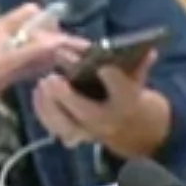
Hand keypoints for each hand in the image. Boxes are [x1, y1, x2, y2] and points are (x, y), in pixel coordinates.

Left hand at [0, 3, 86, 116]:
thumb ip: (27, 52)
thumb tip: (56, 40)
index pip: (30, 14)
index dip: (51, 23)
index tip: (70, 41)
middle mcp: (0, 38)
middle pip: (34, 30)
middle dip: (55, 39)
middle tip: (76, 56)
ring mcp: (0, 55)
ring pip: (32, 47)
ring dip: (50, 53)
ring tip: (72, 64)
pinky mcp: (1, 72)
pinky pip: (25, 63)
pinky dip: (39, 65)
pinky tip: (52, 73)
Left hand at [30, 52, 170, 159]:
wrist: (134, 130)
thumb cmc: (131, 96)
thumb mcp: (137, 79)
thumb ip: (139, 64)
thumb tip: (147, 49)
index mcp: (128, 103)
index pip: (123, 92)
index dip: (114, 80)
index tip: (103, 67)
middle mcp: (108, 121)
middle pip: (86, 112)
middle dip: (67, 96)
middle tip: (53, 77)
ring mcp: (89, 132)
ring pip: (66, 125)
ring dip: (50, 106)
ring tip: (42, 84)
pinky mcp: (75, 136)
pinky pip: (55, 129)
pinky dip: (43, 112)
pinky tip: (38, 94)